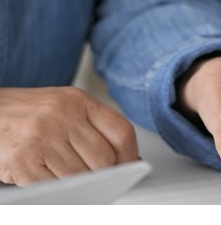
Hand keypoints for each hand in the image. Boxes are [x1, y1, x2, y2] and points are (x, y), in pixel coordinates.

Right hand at [0, 87, 138, 184]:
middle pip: (104, 159)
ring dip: (76, 181)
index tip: (130, 166)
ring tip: (61, 170)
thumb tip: (129, 160)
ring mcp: (41, 137)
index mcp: (78, 101)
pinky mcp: (23, 159)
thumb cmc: (27, 114)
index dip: (130, 155)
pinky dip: (54, 187)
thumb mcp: (64, 107)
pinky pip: (54, 186)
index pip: (121, 132)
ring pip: (80, 176)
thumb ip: (94, 127)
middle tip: (92, 174)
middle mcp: (61, 115)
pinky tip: (46, 175)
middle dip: (102, 173)